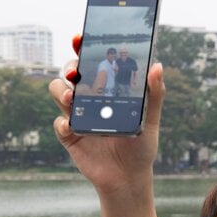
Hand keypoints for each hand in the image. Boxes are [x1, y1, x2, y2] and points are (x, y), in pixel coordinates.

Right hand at [48, 35, 164, 194]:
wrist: (129, 178)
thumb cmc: (141, 148)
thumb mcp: (150, 121)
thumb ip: (154, 95)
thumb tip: (157, 66)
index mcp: (107, 91)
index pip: (93, 63)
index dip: (83, 48)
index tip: (81, 38)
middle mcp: (90, 99)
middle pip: (71, 74)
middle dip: (70, 68)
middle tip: (77, 72)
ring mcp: (77, 116)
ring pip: (58, 92)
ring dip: (61, 91)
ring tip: (72, 98)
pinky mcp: (70, 136)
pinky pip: (59, 124)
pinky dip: (62, 123)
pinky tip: (71, 126)